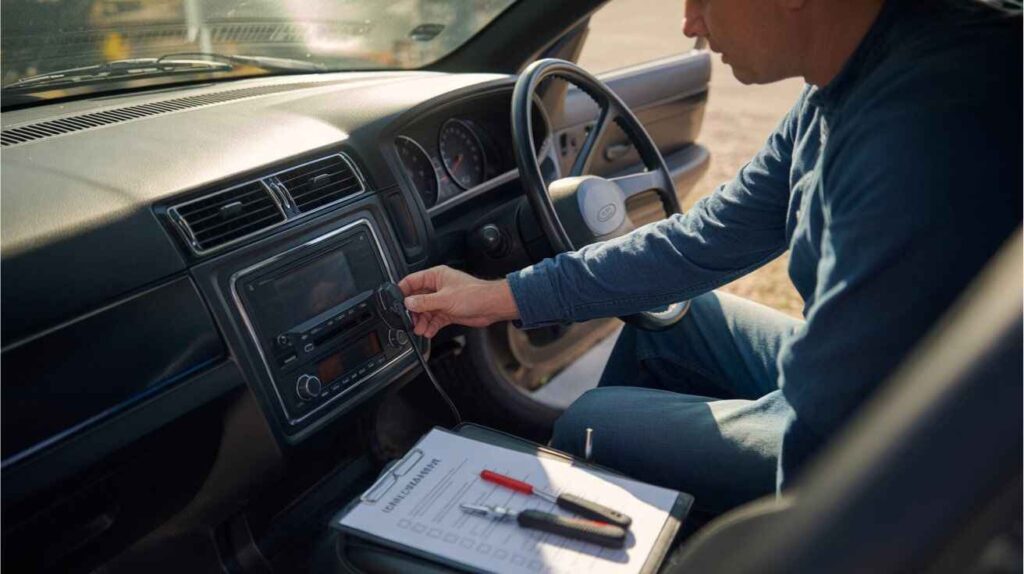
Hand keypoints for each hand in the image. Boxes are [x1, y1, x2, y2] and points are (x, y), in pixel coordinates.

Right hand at [398, 265, 519, 337]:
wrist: (491, 306)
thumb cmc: (474, 294)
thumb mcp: (445, 299)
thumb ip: (424, 302)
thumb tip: (408, 302)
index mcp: (436, 276)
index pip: (413, 281)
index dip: (403, 291)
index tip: (395, 301)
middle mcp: (438, 287)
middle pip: (417, 299)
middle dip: (413, 311)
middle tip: (409, 321)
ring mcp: (443, 300)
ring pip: (425, 311)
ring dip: (421, 321)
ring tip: (420, 329)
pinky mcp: (448, 311)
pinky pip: (434, 319)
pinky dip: (431, 326)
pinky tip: (428, 331)